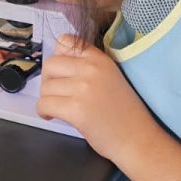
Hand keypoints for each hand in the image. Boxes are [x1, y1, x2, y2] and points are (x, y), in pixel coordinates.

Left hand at [37, 36, 162, 162]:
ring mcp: (83, 88)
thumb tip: (57, 63)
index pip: (64, 41)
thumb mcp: (110, 77)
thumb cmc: (123, 113)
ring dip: (47, 98)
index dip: (58, 58)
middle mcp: (91, 69)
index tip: (61, 74)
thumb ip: (87, 67)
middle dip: (48, 80)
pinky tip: (52, 116)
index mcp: (100, 59)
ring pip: (45, 87)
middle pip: (50, 64)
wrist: (137, 138)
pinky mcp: (76, 109)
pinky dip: (44, 112)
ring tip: (58, 108)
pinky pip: (44, 104)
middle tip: (56, 94)